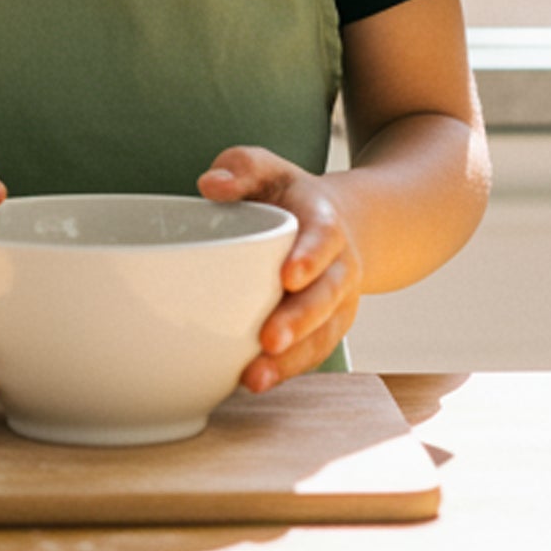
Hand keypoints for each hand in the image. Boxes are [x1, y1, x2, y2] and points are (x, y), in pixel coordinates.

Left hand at [198, 147, 360, 393]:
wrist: (337, 225)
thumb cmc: (288, 196)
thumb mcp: (269, 169)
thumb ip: (243, 167)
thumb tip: (211, 185)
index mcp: (325, 221)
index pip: (324, 237)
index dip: (310, 257)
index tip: (289, 277)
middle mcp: (339, 266)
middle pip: (328, 295)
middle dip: (301, 320)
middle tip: (269, 341)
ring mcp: (337, 302)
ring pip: (324, 334)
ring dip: (292, 360)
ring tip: (254, 378)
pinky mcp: (326, 329)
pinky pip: (313, 353)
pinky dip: (287, 371)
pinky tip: (254, 383)